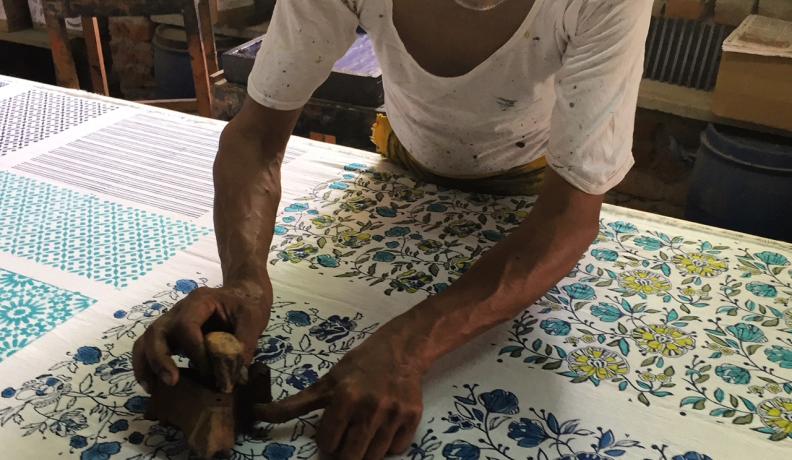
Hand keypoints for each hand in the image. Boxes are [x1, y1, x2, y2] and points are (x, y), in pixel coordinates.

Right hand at [132, 280, 271, 391]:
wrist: (243, 294)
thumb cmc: (247, 304)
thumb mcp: (253, 319)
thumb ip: (244, 346)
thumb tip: (236, 378)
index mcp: (199, 301)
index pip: (186, 326)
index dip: (195, 351)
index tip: (210, 371)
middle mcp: (179, 310)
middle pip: (157, 332)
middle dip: (160, 359)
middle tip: (172, 381)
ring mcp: (171, 322)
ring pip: (146, 340)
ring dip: (146, 364)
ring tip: (152, 389)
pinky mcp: (171, 335)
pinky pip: (149, 347)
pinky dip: (146, 365)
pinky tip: (152, 386)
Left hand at [254, 328, 424, 459]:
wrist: (402, 349)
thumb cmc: (359, 365)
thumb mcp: (327, 381)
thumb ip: (294, 404)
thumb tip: (257, 413)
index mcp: (345, 396)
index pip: (328, 442)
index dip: (328, 438)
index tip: (334, 426)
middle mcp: (371, 407)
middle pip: (350, 456)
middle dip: (345, 450)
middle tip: (348, 433)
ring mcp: (395, 414)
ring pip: (374, 457)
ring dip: (365, 450)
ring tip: (365, 429)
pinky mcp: (414, 418)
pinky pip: (396, 450)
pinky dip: (388, 445)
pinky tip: (384, 426)